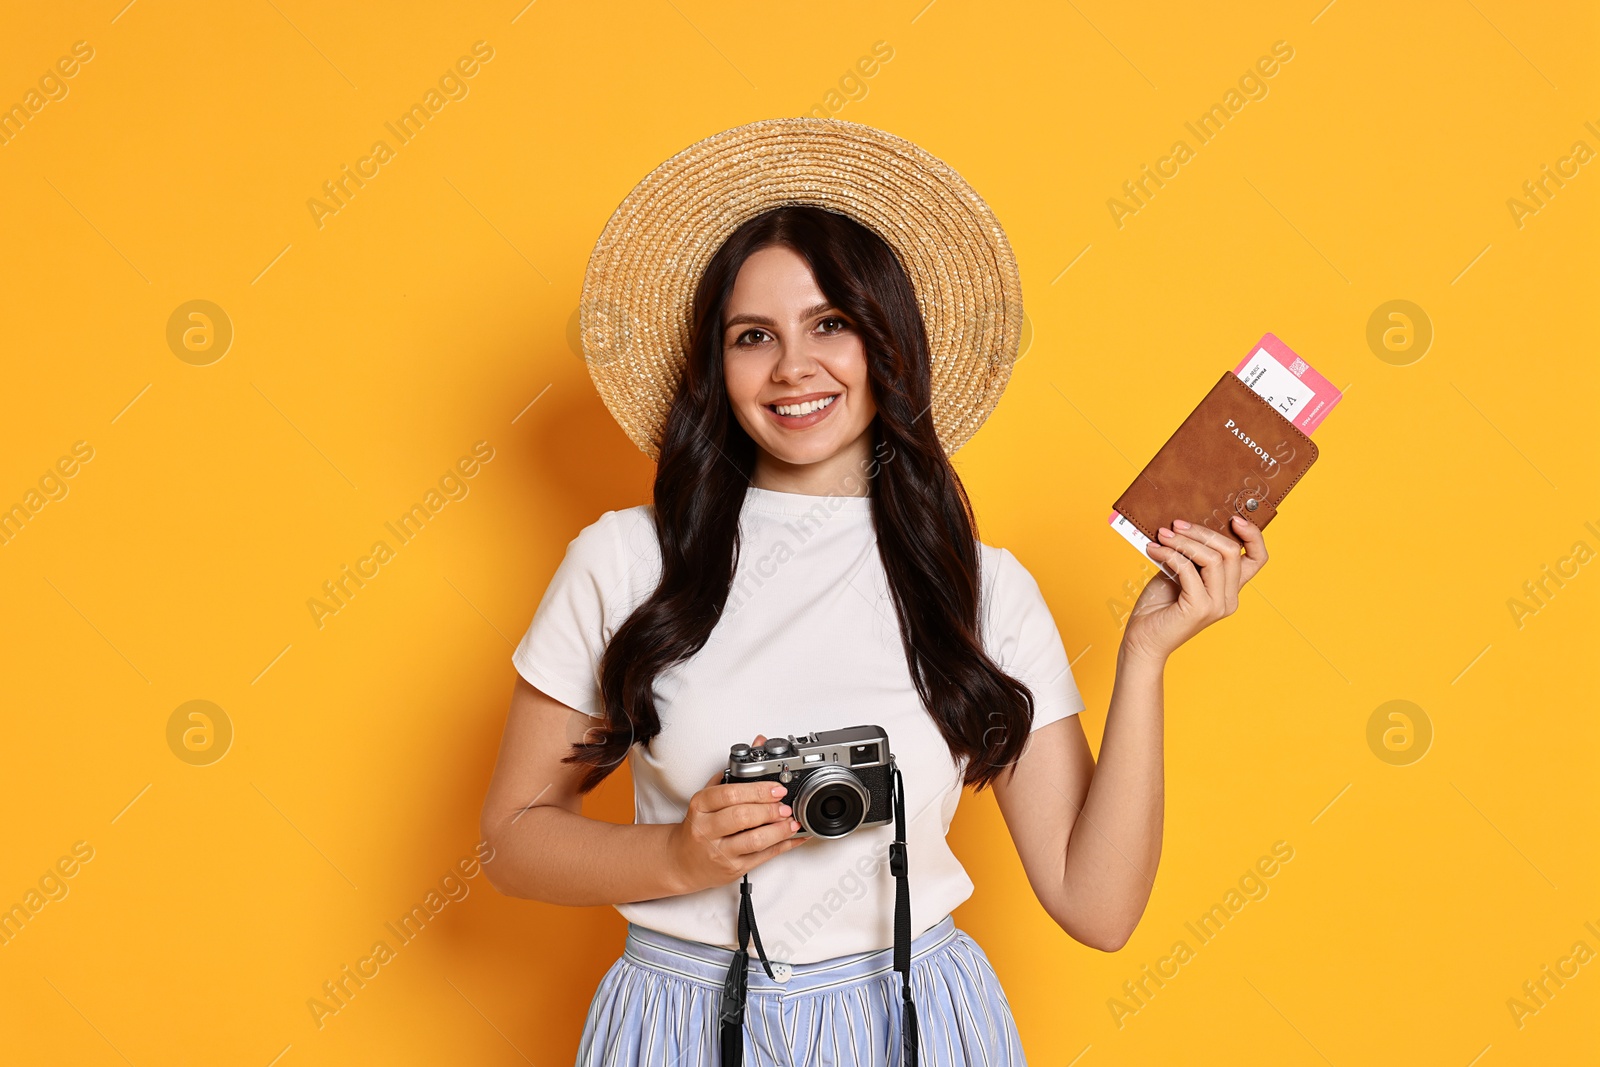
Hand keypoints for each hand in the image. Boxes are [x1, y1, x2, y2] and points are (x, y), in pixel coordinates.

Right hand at [666, 734, 806, 894]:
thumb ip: (732, 773)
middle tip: (784, 805)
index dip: (756, 790)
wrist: (680, 861)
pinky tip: (793, 837)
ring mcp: (720, 852)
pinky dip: (783, 846)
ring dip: (778, 830)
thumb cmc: (697, 826)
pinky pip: (762, 858)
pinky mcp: (732, 869)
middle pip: (742, 817)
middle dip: (769, 810)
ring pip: (754, 841)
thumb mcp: (707, 797)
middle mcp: (707, 829)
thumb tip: (758, 744)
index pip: (729, 795)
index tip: (775, 787)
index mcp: (700, 806)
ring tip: (791, 821)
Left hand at [1123, 514, 1268, 662]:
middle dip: (1202, 532)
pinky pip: (1189, 569)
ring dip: (1184, 541)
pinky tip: (1154, 550)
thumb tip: (1187, 525)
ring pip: (1213, 558)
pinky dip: (1170, 554)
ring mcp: (1217, 605)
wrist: (1143, 640)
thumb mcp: (1180, 573)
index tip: (1234, 518)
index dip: (1253, 536)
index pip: (1257, 559)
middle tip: (1176, 525)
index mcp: (1230, 589)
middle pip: (1231, 551)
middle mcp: (1229, 598)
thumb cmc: (1159, 606)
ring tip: (1162, 536)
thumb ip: (1191, 555)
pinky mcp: (1199, 608)